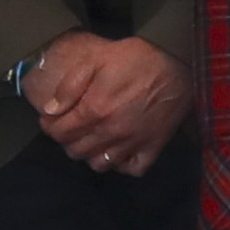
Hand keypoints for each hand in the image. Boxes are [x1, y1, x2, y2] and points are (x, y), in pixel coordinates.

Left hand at [27, 36, 191, 173]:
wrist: (180, 65)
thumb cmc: (135, 59)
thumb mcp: (96, 60)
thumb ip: (70, 86)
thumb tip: (49, 110)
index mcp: (95, 109)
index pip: (59, 132)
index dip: (49, 127)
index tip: (49, 120)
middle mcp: (111, 132)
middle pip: (76, 151)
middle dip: (66, 141)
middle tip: (69, 129)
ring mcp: (133, 143)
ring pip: (99, 164)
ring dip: (89, 154)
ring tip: (89, 140)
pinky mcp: (153, 147)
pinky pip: (131, 169)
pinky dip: (120, 165)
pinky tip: (116, 151)